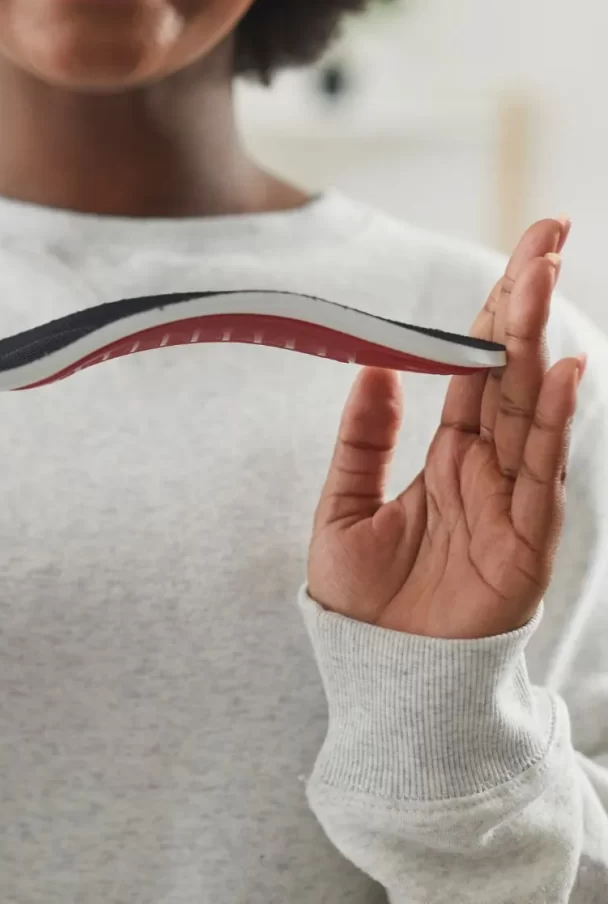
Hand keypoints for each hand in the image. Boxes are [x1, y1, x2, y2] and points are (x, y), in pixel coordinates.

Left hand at [308, 217, 583, 638]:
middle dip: (528, 302)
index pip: (477, 370)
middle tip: (547, 233)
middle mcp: (487, 469)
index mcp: (447, 456)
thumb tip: (373, 368)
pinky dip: (558, 420)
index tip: (514, 257)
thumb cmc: (361, 600)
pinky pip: (544, 472)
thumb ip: (362, 440)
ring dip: (538, 339)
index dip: (493, 314)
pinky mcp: (527, 541)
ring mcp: (512, 501)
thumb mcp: (343, 506)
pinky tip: (565, 370)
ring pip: (532, 405)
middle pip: (514, 371)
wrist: (379, 676)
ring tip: (545, 274)